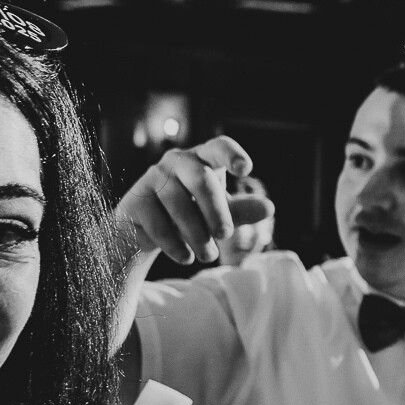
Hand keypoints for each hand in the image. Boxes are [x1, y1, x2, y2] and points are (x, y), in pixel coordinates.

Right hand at [116, 137, 273, 265]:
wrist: (147, 230)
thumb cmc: (192, 214)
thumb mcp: (220, 213)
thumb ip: (242, 211)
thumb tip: (269, 208)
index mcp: (203, 160)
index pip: (218, 147)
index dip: (231, 154)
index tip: (245, 169)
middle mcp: (177, 162)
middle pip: (201, 180)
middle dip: (217, 211)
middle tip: (226, 235)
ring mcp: (153, 178)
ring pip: (179, 205)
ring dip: (198, 235)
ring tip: (209, 256)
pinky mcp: (135, 200)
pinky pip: (158, 224)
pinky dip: (176, 245)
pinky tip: (186, 257)